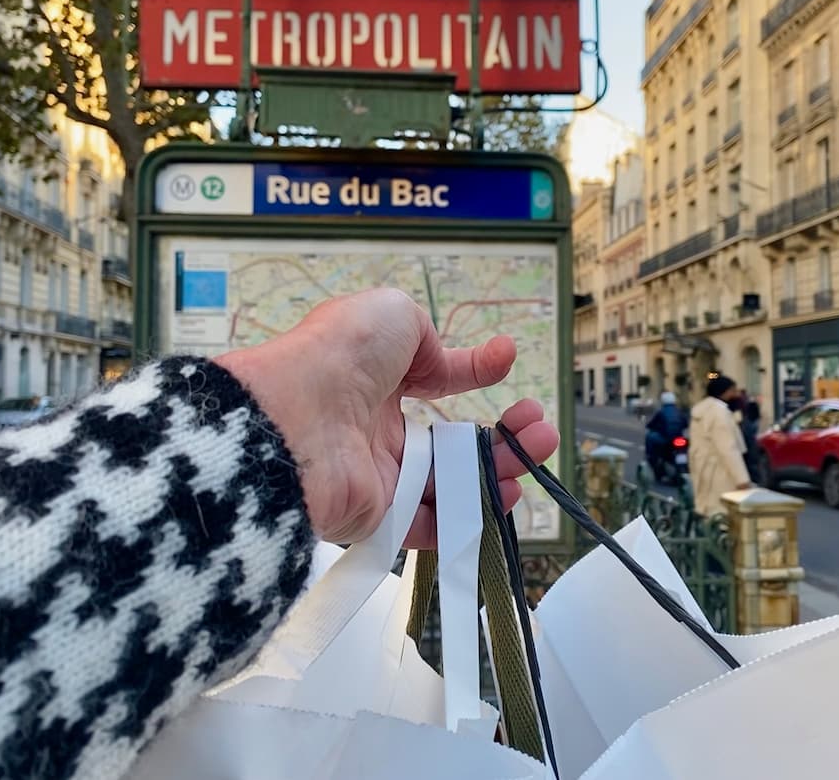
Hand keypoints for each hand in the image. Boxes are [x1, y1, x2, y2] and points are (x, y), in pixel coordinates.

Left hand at [216, 288, 559, 547]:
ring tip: (540, 449)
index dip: (471, 371)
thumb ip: (424, 336)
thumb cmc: (340, 354)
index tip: (505, 363)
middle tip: (539, 425)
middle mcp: (377, 427)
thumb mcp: (390, 313)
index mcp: (375, 375)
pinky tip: (509, 493)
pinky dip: (473, 514)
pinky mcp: (378, 517)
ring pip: (453, 481)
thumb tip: (437, 361)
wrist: (297, 417)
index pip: (432, 377)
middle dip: (505, 432)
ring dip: (504, 468)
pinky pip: (432, 524)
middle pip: (453, 439)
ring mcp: (380, 474)